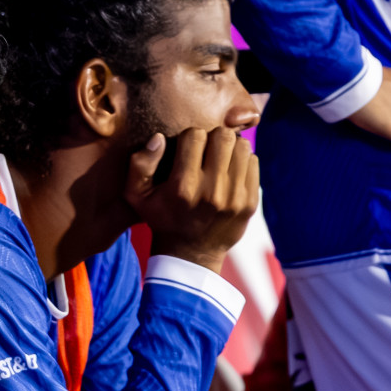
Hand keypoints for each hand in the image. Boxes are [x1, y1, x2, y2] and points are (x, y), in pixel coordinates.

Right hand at [126, 127, 259, 273]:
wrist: (190, 254)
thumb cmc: (161, 218)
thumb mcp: (137, 196)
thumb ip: (139, 165)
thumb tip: (159, 138)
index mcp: (182, 187)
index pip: (194, 136)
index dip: (189, 138)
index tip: (186, 150)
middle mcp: (210, 191)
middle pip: (222, 136)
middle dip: (212, 138)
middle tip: (206, 150)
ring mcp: (234, 198)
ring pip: (242, 146)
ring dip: (229, 148)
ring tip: (219, 160)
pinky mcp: (249, 203)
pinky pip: (253, 162)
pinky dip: (242, 162)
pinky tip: (229, 173)